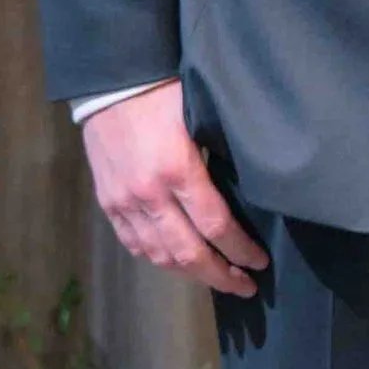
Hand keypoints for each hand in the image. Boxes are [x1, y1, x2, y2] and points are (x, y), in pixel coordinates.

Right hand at [82, 84, 269, 297]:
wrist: (109, 82)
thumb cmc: (164, 92)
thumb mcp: (200, 119)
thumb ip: (217, 159)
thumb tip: (245, 195)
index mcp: (178, 169)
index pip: (216, 227)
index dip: (241, 250)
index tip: (260, 262)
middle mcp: (149, 193)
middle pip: (189, 253)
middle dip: (221, 276)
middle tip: (245, 286)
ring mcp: (124, 201)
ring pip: (159, 254)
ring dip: (190, 273)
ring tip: (216, 277)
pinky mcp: (107, 202)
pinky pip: (133, 243)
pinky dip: (157, 258)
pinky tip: (176, 262)